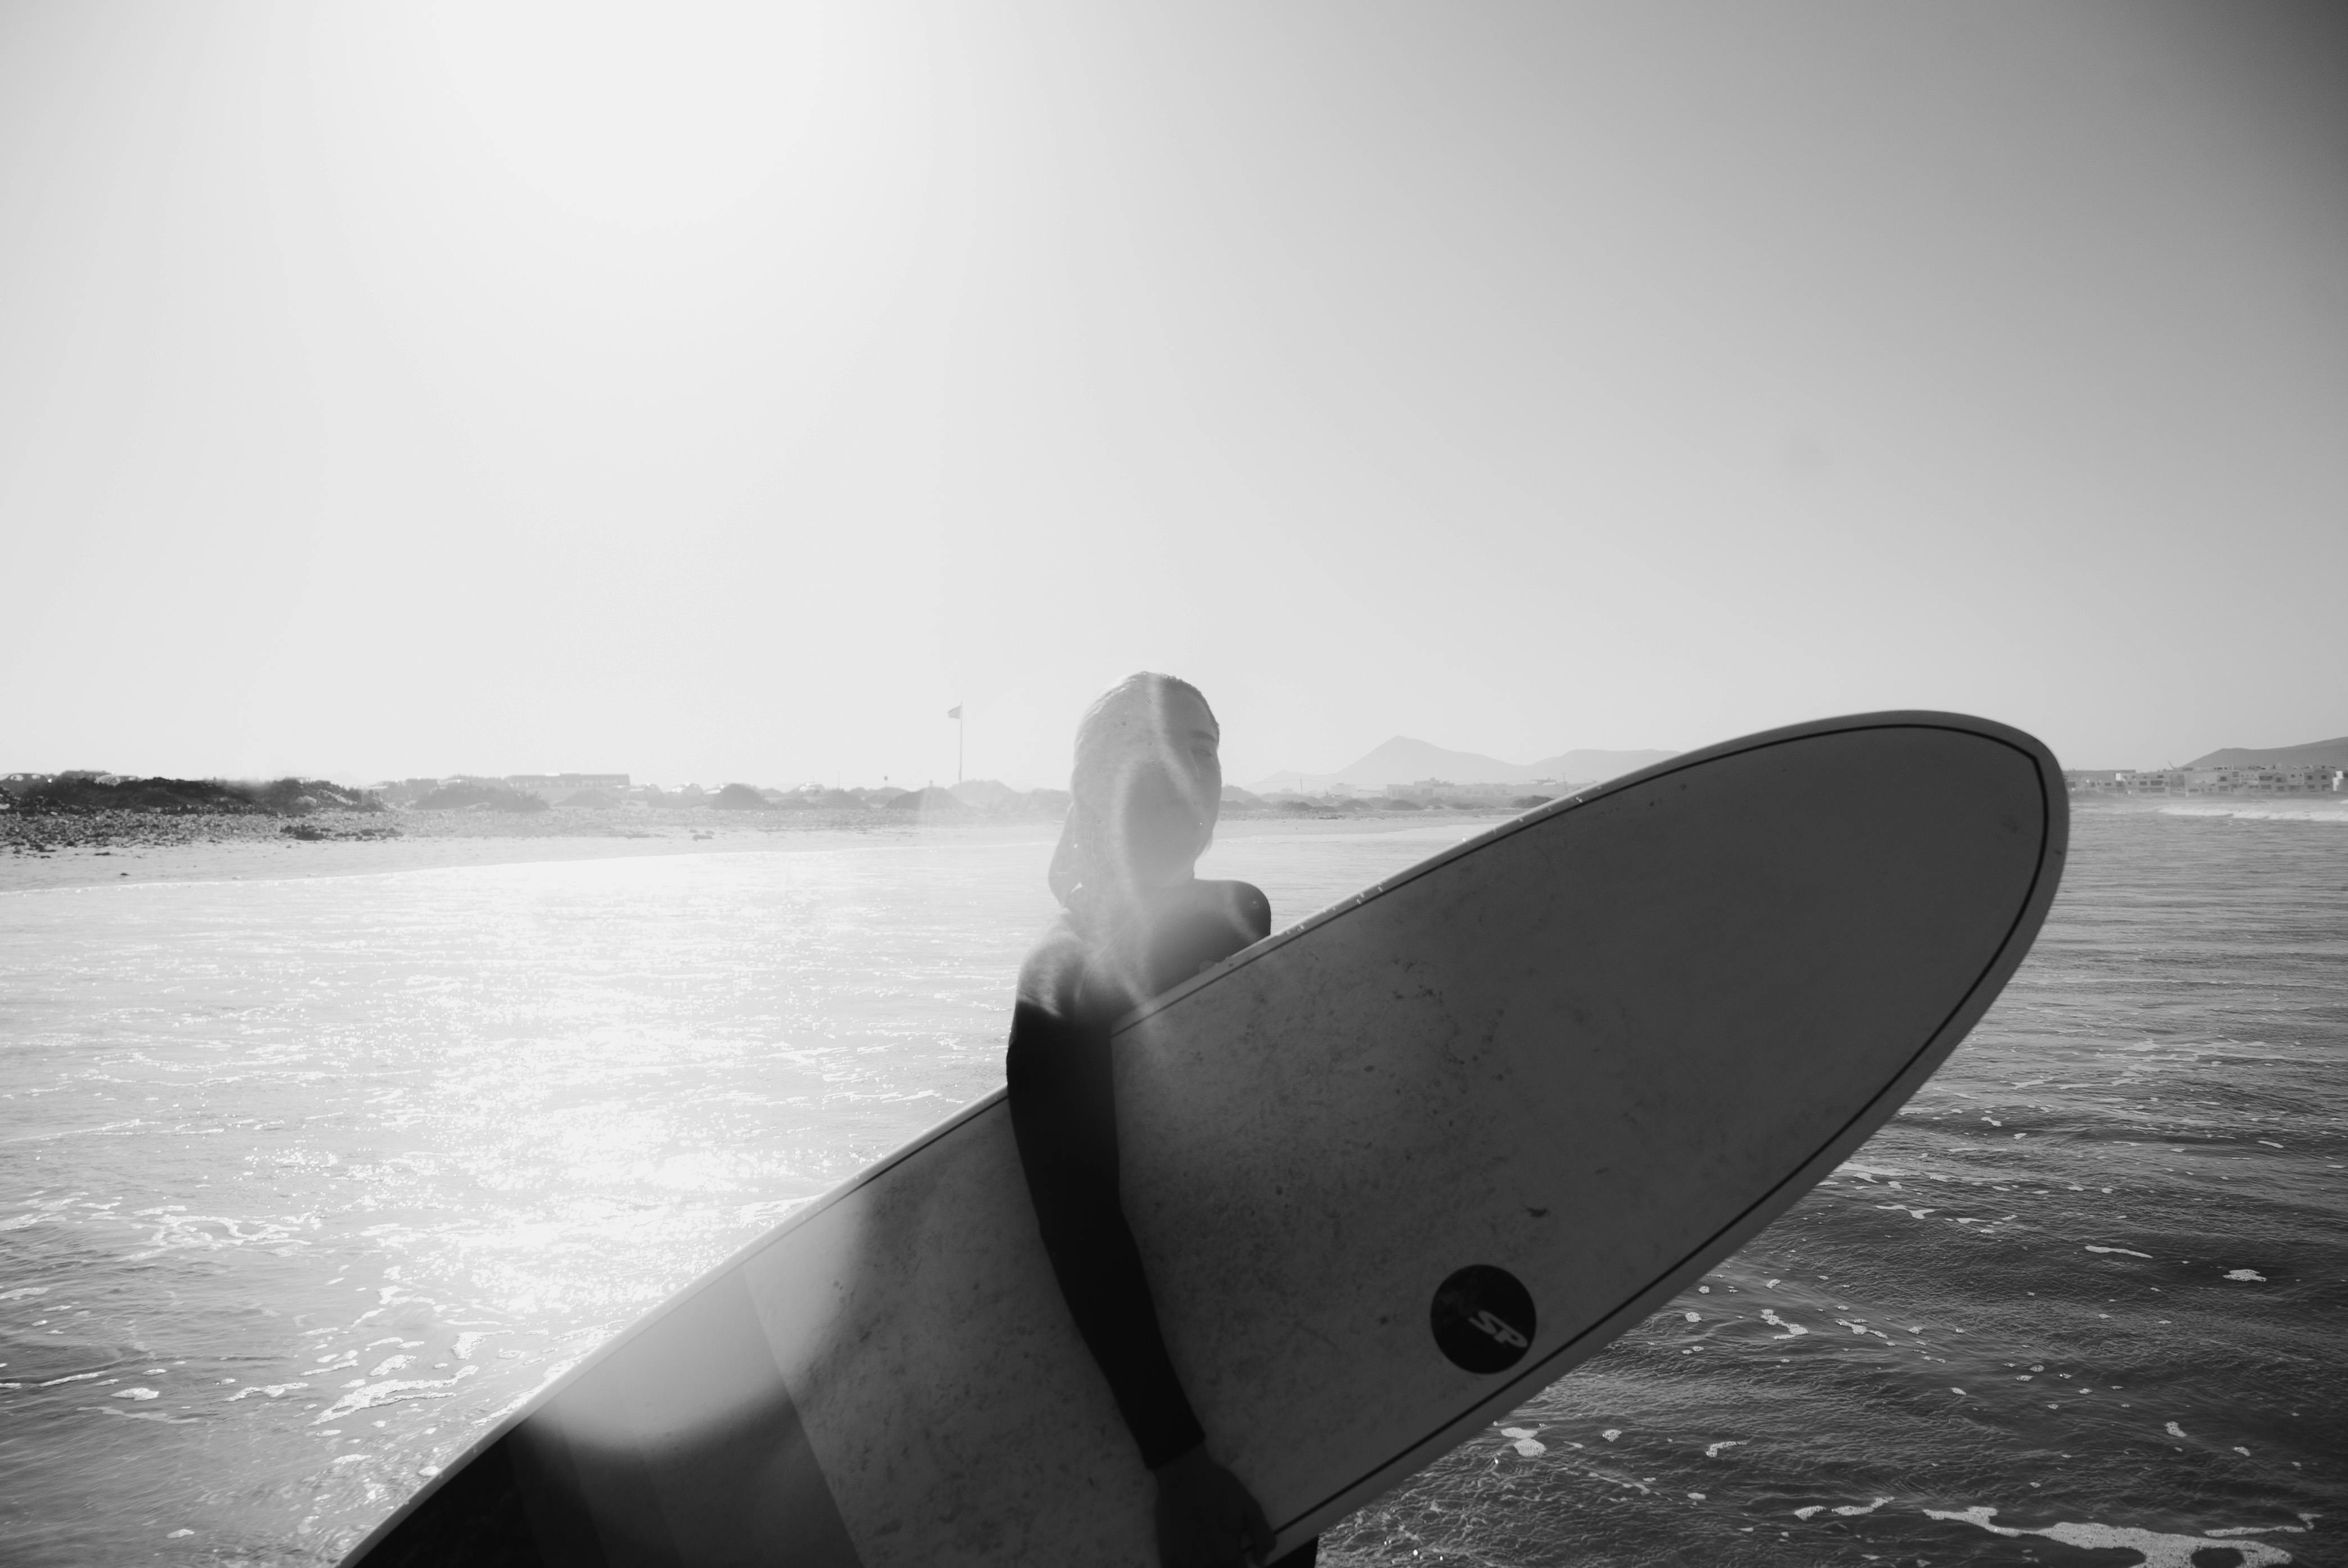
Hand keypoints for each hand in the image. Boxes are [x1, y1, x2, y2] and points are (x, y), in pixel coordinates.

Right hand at [1151, 1447, 1275, 1567]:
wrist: (1183, 1474)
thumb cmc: (1218, 1489)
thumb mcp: (1250, 1508)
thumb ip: (1263, 1538)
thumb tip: (1261, 1562)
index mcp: (1227, 1556)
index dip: (1240, 1567)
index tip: (1237, 1558)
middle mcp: (1206, 1565)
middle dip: (1224, 1567)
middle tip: (1222, 1551)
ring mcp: (1184, 1564)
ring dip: (1206, 1567)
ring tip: (1207, 1552)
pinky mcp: (1168, 1559)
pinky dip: (1187, 1567)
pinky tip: (1191, 1557)